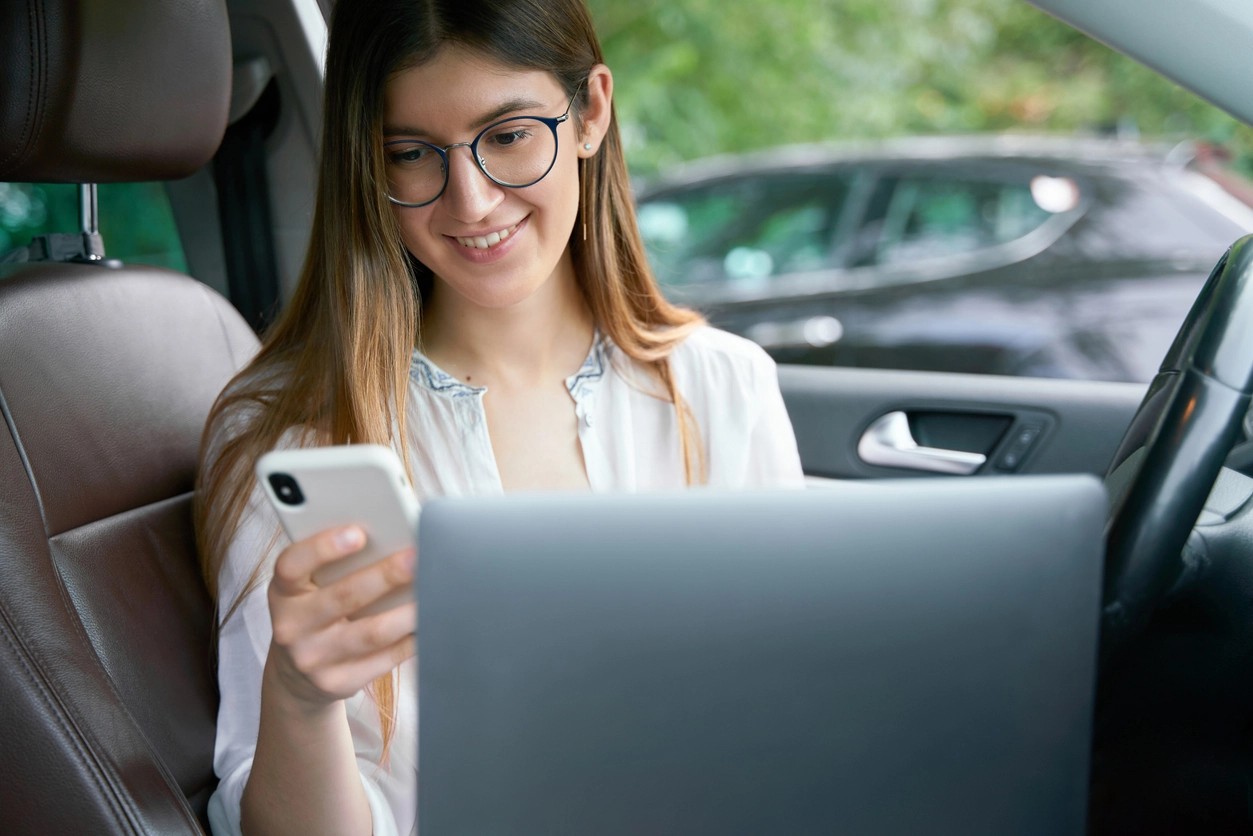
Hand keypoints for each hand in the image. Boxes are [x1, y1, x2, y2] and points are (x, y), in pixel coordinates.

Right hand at [265, 525, 416, 707]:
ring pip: (371, 633)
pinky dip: (411, 639)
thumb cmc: (316, 610)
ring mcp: (313, 659)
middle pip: (343, 597)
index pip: (292, 565)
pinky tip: (429, 622)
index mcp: (284, 591)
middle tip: (417, 557)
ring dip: (407, 612)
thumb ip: (336, 564)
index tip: (358, 533)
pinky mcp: (338, 682)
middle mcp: (292, 626)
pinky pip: (384, 659)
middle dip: (385, 575)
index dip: (323, 548)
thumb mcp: (309, 586)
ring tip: (435, 592)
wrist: (296, 673)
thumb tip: (392, 537)